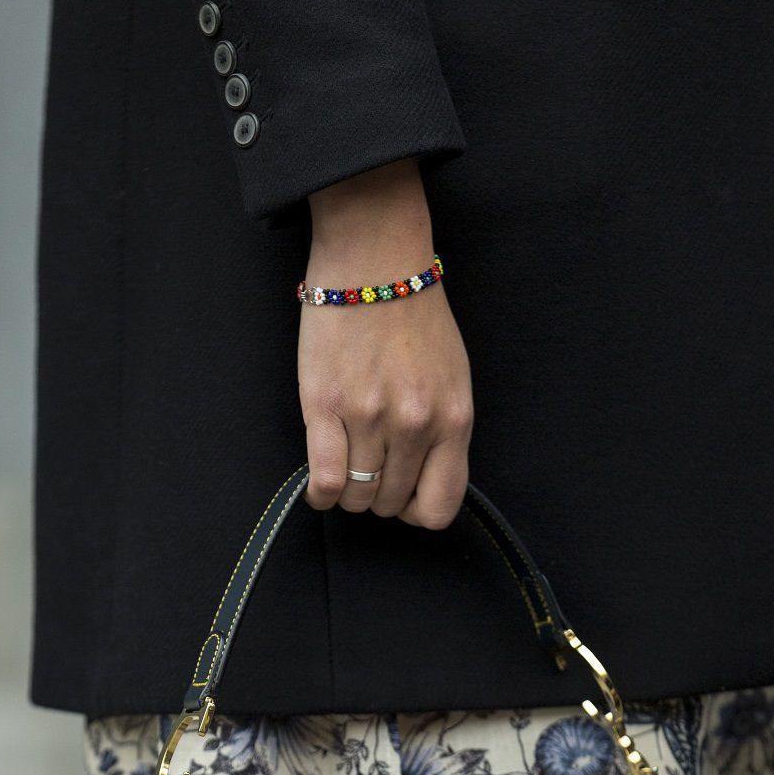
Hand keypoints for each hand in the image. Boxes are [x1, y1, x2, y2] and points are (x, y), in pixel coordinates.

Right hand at [299, 158, 473, 528]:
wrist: (374, 261)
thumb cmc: (414, 318)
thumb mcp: (452, 378)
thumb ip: (444, 433)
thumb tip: (422, 482)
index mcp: (453, 419)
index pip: (440, 506)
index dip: (418, 513)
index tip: (406, 498)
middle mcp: (415, 425)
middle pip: (392, 503)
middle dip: (380, 497)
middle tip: (370, 470)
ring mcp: (369, 418)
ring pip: (358, 496)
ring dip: (350, 492)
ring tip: (346, 468)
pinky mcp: (325, 408)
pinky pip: (325, 480)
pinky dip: (321, 494)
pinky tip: (320, 487)